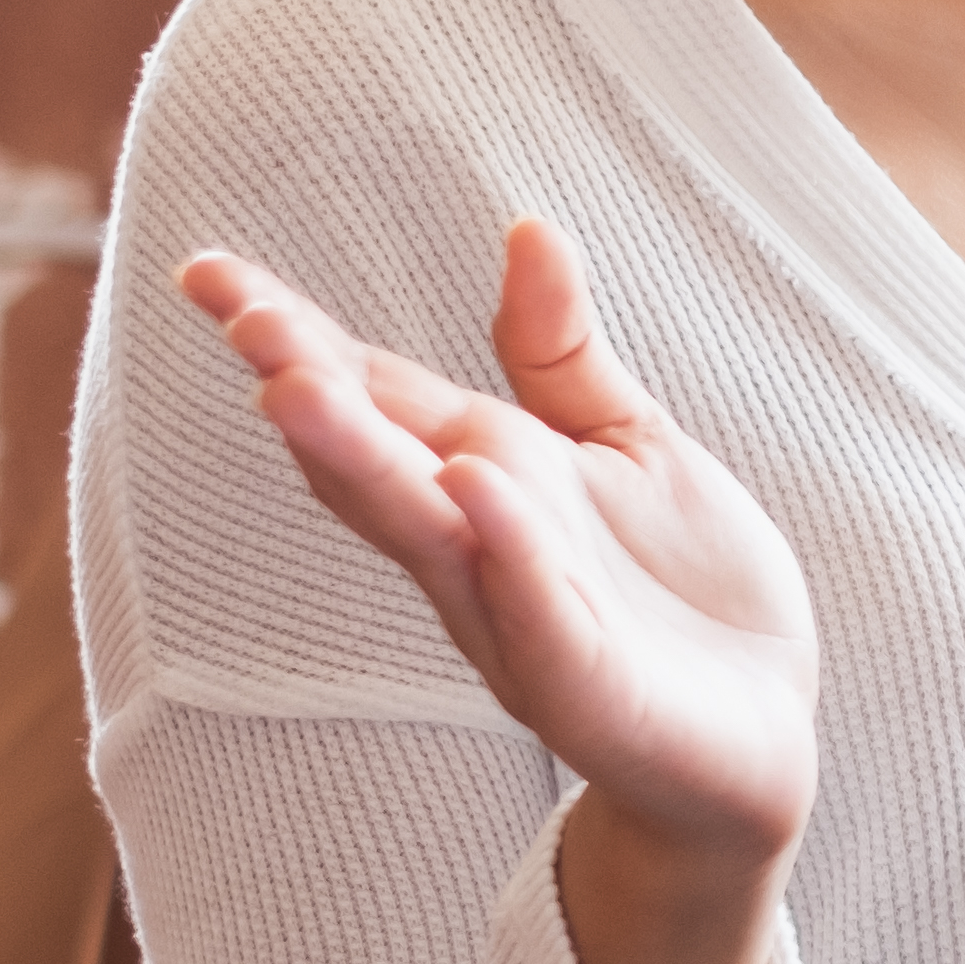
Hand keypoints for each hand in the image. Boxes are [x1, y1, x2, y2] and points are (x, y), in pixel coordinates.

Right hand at [177, 220, 819, 963]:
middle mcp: (477, 551)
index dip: (292, 338)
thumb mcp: (627, 443)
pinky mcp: (591, 691)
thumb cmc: (677, 590)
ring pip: (428, 539)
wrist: (758, 736)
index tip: (206, 273)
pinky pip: (541, 618)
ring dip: (363, 466)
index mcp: (482, 480)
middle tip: (245, 323)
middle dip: (308, 395)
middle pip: (373, 463)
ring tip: (297, 389)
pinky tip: (476, 489)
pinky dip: (510, 555)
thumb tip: (528, 227)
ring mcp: (523, 622)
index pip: (373, 397)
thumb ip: (561, 354)